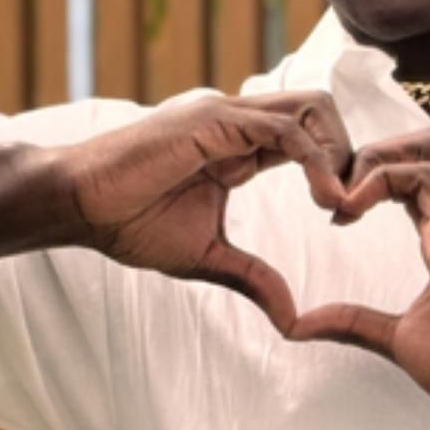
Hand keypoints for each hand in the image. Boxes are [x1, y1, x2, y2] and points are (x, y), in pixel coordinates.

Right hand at [57, 92, 350, 331]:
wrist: (78, 206)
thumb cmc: (129, 222)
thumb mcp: (206, 257)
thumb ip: (253, 279)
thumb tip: (293, 321)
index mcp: (240, 146)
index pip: (310, 135)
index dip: (337, 169)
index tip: (342, 215)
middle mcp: (239, 121)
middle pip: (321, 108)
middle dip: (349, 151)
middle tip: (351, 204)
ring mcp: (227, 116)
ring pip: (312, 107)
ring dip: (339, 151)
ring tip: (339, 203)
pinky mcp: (214, 121)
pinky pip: (284, 129)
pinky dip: (315, 159)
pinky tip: (323, 199)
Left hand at [289, 131, 429, 427]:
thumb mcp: (398, 338)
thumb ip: (353, 322)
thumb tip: (300, 325)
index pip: (414, 175)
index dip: (370, 178)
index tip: (337, 213)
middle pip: (421, 144)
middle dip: (371, 153)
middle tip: (335, 192)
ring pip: (423, 146)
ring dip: (372, 160)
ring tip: (340, 198)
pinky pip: (421, 175)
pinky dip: (378, 179)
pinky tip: (350, 211)